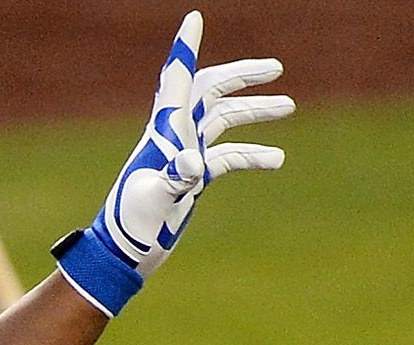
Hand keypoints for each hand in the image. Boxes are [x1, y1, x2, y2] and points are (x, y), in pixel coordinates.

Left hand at [55, 10, 293, 315]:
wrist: (124, 253)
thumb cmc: (131, 224)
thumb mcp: (155, 199)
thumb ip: (176, 178)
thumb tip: (194, 163)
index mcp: (163, 131)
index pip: (178, 78)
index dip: (186, 47)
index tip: (194, 18)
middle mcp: (174, 137)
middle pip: (210, 91)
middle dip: (242, 76)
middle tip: (276, 69)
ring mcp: (185, 155)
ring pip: (224, 120)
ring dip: (254, 111)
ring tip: (289, 106)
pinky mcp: (193, 179)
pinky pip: (228, 157)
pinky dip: (252, 154)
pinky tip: (276, 159)